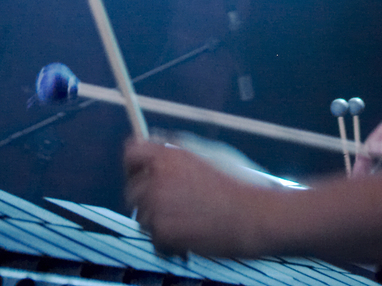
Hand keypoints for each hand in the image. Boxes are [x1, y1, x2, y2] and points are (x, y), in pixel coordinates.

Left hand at [124, 138, 272, 256]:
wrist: (250, 216)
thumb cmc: (237, 183)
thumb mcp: (208, 152)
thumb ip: (177, 147)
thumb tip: (155, 139)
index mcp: (167, 156)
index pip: (132, 153)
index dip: (134, 164)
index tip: (139, 172)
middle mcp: (157, 177)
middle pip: (131, 188)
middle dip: (146, 197)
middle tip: (168, 205)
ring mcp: (157, 205)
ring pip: (142, 216)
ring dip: (158, 220)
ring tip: (185, 220)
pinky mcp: (161, 231)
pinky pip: (153, 238)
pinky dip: (167, 241)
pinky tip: (187, 236)